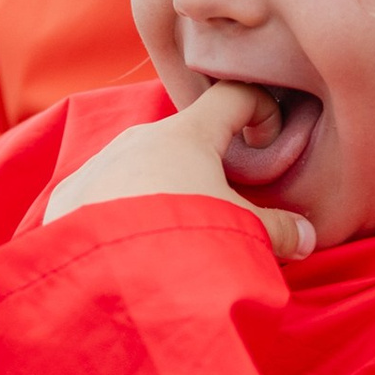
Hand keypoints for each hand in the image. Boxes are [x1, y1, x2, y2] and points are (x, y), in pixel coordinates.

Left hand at [44, 81, 312, 258]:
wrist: (107, 277)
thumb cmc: (184, 242)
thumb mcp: (243, 235)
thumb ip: (279, 231)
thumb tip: (306, 237)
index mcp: (187, 135)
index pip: (233, 97)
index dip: (261, 112)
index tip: (270, 144)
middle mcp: (138, 139)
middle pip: (184, 139)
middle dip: (207, 166)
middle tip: (224, 207)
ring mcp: (99, 165)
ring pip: (140, 166)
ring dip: (161, 190)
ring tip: (173, 235)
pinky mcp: (67, 199)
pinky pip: (101, 195)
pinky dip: (120, 213)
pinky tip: (128, 247)